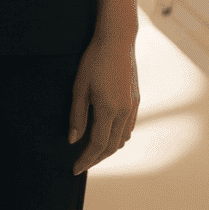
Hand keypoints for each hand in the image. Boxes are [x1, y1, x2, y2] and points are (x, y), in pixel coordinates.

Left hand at [67, 27, 139, 173]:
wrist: (117, 41)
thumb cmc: (94, 61)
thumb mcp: (79, 88)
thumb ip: (77, 116)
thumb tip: (73, 140)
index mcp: (108, 110)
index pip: (97, 144)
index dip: (85, 159)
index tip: (75, 169)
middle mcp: (124, 112)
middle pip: (111, 147)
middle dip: (96, 159)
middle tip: (82, 165)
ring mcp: (132, 107)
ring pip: (122, 139)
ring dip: (108, 150)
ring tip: (92, 153)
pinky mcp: (135, 101)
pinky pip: (128, 128)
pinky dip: (118, 138)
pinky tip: (108, 136)